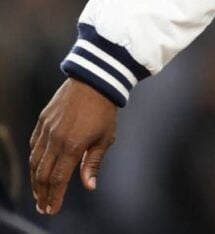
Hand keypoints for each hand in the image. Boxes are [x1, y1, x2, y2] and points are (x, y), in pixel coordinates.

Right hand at [29, 78, 118, 214]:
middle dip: (42, 193)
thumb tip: (89, 186)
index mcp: (72, 146)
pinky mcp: (42, 121)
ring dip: (35, 180)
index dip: (54, 196)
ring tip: (39, 193)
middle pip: (42, 174)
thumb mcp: (105, 138)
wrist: (94, 82)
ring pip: (34, 161)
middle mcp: (55, 139)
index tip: (52, 209)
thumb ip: (93, 163)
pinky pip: (34, 145)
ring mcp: (46, 130)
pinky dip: (34, 160)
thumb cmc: (104, 111)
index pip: (58, 179)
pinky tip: (37, 168)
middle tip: (43, 207)